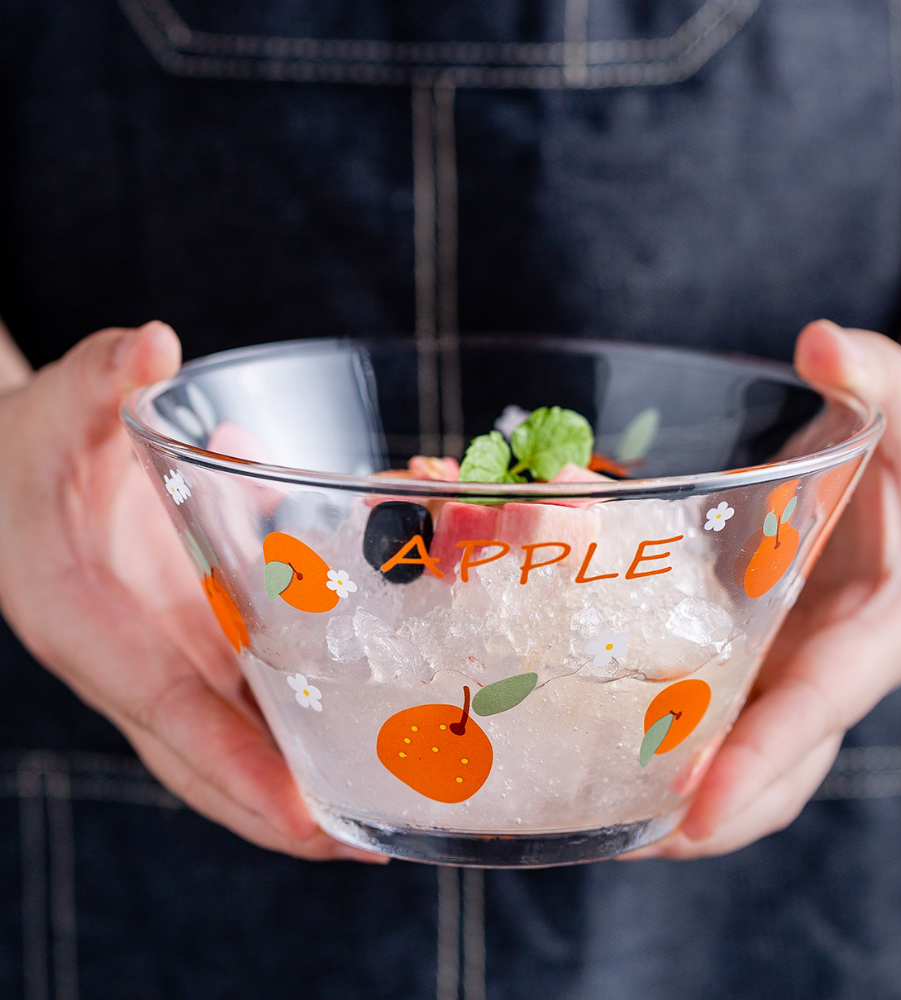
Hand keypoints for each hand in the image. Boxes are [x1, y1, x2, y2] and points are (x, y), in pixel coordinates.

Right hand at [0, 324, 384, 861]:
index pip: (166, 707)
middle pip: (202, 757)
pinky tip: (354, 748)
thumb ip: (100, 378)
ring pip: (224, 747)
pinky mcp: (184, 648)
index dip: (233, 763)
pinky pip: (239, 709)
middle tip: (368, 842)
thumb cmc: (34, 447)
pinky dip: (290, 741)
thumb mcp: (61, 406)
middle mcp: (125, 659)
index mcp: (85, 618)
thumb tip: (151, 345)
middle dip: (278, 810)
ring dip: (294, 791)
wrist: (13, 476)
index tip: (303, 812)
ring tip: (381, 818)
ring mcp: (157, 661)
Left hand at [626, 320, 900, 858]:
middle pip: (783, 763)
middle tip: (632, 839)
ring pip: (754, 760)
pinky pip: (730, 722)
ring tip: (608, 826)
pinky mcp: (772, 661)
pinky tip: (613, 759)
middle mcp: (841, 666)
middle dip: (716, 810)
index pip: (823, 701)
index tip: (698, 804)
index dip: (763, 753)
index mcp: (885, 624)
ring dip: (687, 801)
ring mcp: (803, 672)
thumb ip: (875, 374)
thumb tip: (822, 343)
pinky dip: (680, 751)